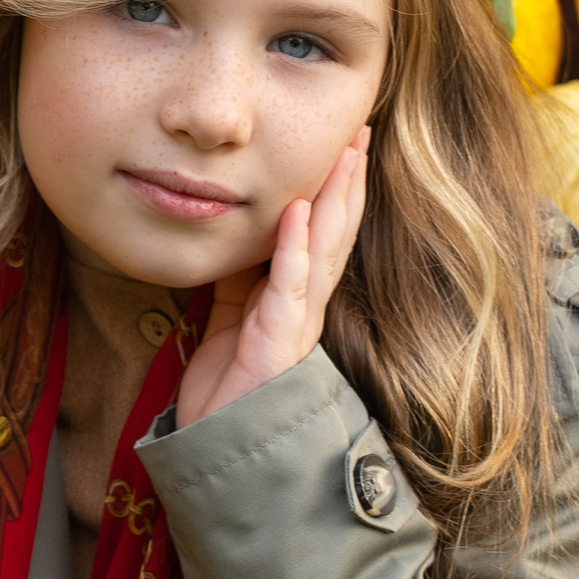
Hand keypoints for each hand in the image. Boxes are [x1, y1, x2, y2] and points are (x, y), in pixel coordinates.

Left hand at [177, 127, 368, 426]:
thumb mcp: (227, 316)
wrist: (218, 446)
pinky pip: (290, 285)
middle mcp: (305, 306)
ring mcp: (296, 322)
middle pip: (336, 233)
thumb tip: (240, 234)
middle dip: (349, 182)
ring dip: (335, 201)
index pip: (322, 234)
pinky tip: (298, 212)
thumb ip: (238, 278)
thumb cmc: (226, 389)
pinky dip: (294, 247)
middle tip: (360, 132)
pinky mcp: (278, 340)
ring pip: (325, 251)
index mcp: (294, 298)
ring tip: (345, 156)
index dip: (335, 190)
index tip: (344, 144)